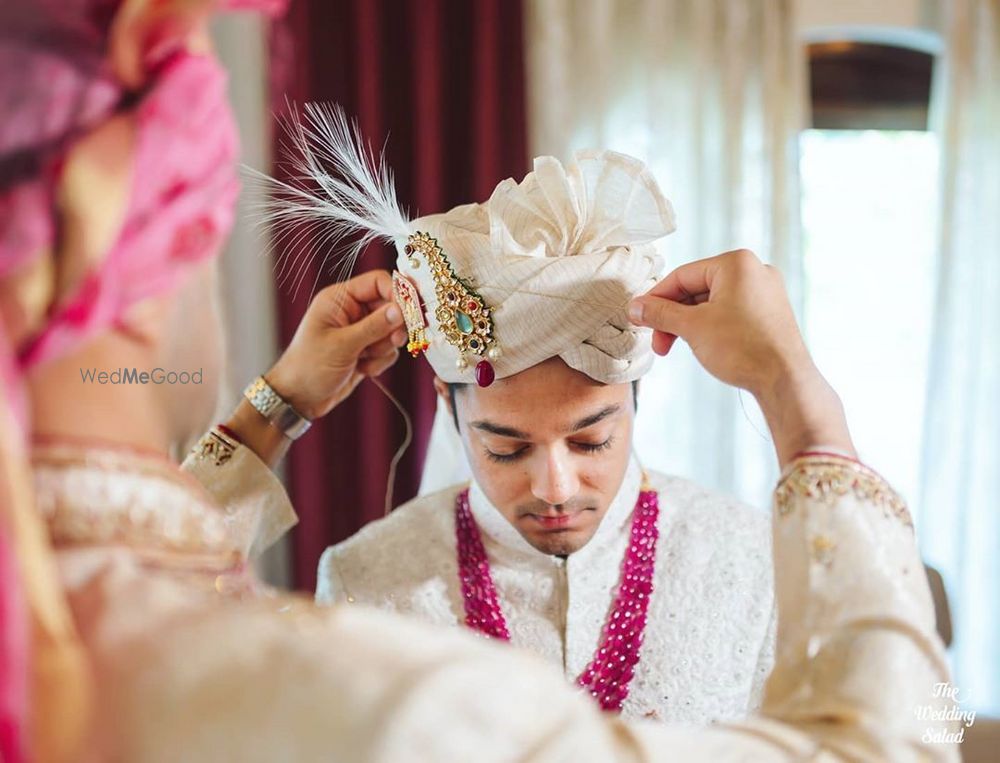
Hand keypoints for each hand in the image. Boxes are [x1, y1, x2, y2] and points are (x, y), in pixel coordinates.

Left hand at [266, 270, 405, 420]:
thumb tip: (401, 310)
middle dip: (393, 328)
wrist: (298, 398)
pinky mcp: (366, 350)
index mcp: (340, 299)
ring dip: (384, 349)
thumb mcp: (342, 345)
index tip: (411, 311)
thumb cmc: (309, 367)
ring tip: (364, 360)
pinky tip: (363, 369)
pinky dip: (380, 361)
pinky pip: (388, 350)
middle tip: (394, 341)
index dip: (397, 293)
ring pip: (392, 331)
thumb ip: (374, 326)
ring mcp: (360, 331)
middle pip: (390, 307)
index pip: (378, 282)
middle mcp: (352, 311)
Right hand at [628, 250, 854, 465]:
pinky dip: (710, 327)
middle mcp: (755, 271)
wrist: (785, 380)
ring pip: (713, 303)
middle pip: (697, 289)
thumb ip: (660, 313)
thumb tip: (635, 307)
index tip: (639, 317)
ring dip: (689, 325)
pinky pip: (730, 313)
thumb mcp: (691, 327)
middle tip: (658, 342)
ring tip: (677, 347)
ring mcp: (766, 292)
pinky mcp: (770, 313)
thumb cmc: (744, 348)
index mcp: (736, 263)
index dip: (656, 298)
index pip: (682, 276)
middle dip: (673, 317)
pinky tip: (702, 346)